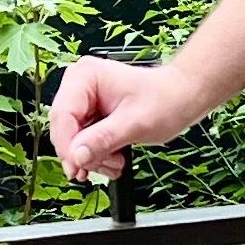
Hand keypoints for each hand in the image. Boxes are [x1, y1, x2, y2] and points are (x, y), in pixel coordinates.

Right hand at [49, 54, 203, 182]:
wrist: (182, 98)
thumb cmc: (166, 100)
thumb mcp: (135, 123)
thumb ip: (103, 139)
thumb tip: (76, 155)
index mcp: (85, 76)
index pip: (62, 116)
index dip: (67, 146)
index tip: (78, 168)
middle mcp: (79, 85)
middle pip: (64, 130)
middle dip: (83, 154)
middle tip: (105, 165)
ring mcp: (84, 100)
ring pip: (73, 141)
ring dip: (93, 158)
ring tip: (117, 162)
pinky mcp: (90, 114)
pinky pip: (83, 142)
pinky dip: (97, 155)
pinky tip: (114, 159)